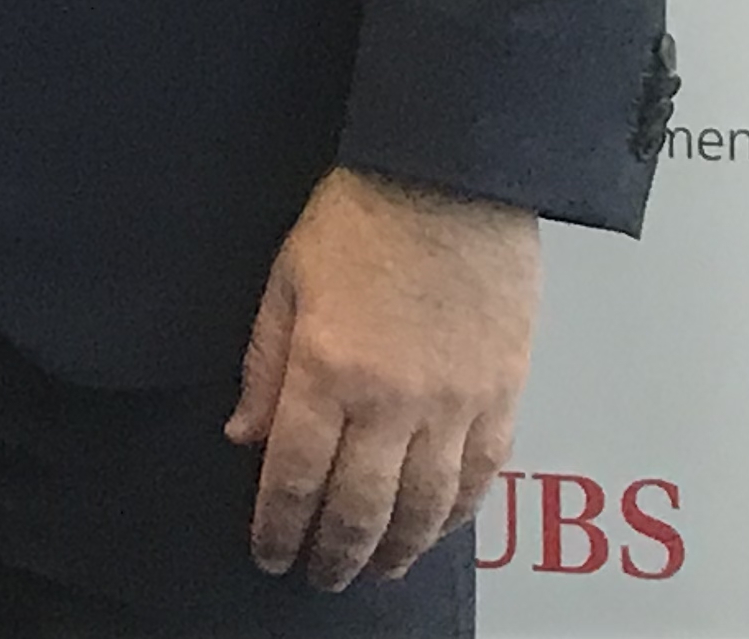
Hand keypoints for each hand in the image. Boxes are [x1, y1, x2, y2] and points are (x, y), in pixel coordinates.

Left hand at [224, 166, 538, 589]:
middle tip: (320, 577)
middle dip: (334, 554)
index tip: (270, 554)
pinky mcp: (502, 394)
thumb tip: (246, 436)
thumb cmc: (362, 213)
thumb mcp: (287, 279)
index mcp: (328, 370)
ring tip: (375, 569)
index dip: (278, 527)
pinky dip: (457, 515)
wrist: (452, 172)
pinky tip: (436, 529)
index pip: (295, 477)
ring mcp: (455, 403)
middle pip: (360, 508)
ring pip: (425, 508)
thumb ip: (265, 365)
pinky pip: (481, 477)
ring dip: (396, 549)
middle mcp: (393, 400)